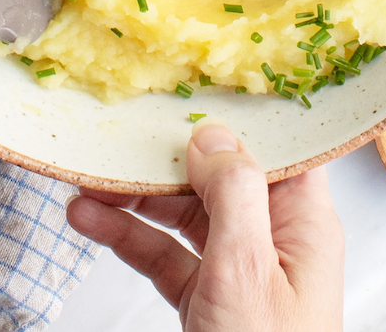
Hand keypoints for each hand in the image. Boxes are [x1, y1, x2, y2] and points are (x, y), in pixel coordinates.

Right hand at [67, 119, 343, 331]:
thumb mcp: (248, 272)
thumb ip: (234, 194)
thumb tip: (212, 133)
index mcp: (301, 222)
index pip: (274, 146)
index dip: (235, 114)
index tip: (188, 87)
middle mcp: (272, 238)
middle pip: (214, 176)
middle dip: (161, 157)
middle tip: (114, 135)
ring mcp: (237, 269)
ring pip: (181, 213)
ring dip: (132, 197)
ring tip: (84, 180)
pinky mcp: (206, 298)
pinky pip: (163, 254)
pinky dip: (126, 236)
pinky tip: (89, 221)